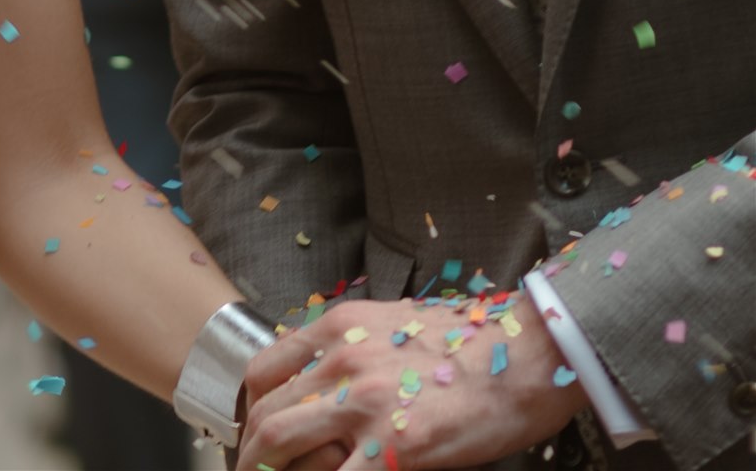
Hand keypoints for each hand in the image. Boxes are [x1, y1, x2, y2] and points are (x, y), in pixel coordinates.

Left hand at [236, 295, 587, 470]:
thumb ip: (352, 348)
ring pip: (278, 445)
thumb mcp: (395, 324)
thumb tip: (327, 384)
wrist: (528, 353)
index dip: (251, 412)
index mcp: (338, 326)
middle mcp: (339, 358)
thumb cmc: (472, 341)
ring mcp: (363, 403)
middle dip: (250, 456)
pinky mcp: (393, 446)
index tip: (253, 438)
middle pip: (265, 414)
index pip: (264, 370)